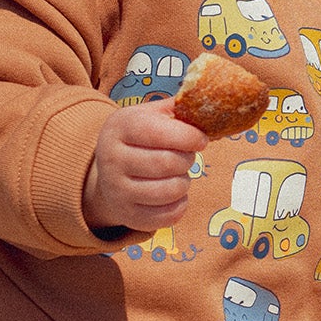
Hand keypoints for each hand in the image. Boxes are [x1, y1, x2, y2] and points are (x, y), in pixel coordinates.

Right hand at [83, 101, 207, 235]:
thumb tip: (211, 104)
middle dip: (187, 160)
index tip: (201, 140)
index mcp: (119, 126)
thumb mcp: (150, 114)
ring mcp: (116, 190)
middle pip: (167, 163)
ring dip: (184, 182)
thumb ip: (178, 108)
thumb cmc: (140, 138)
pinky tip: (173, 193)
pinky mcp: (128, 215)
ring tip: (178, 174)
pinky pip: (168, 216)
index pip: (157, 132)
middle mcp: (111, 159)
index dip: (188, 136)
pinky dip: (180, 204)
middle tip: (187, 157)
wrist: (108, 172)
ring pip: (170, 191)